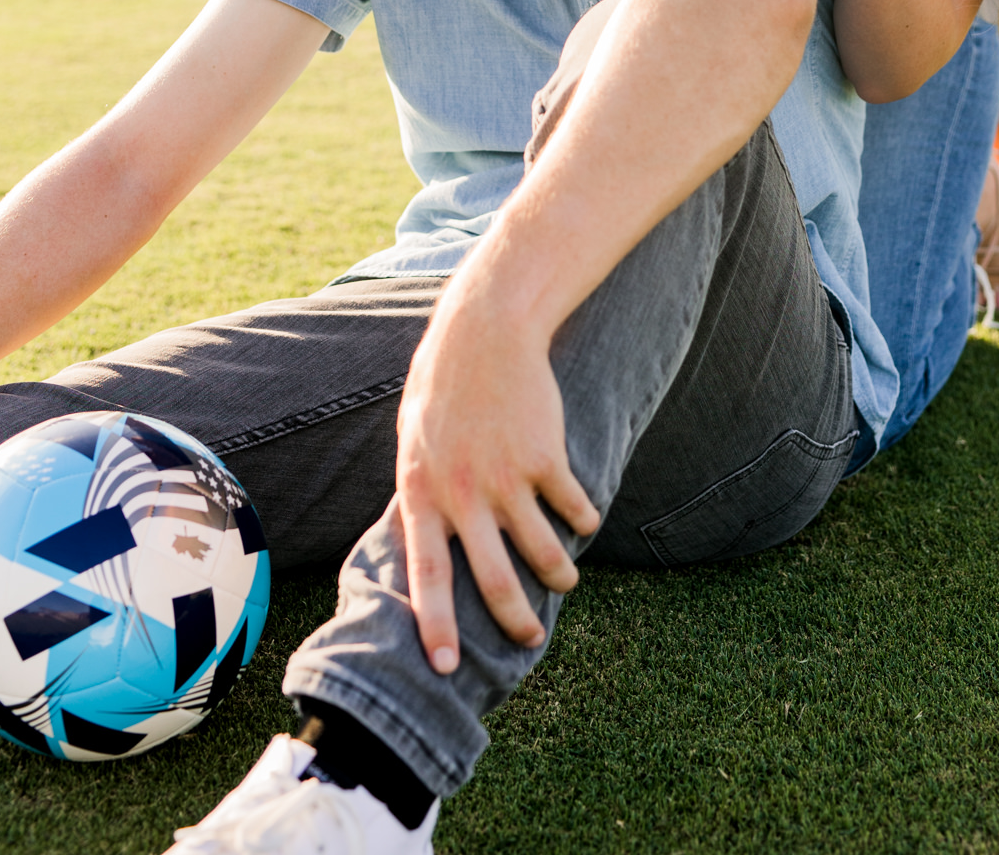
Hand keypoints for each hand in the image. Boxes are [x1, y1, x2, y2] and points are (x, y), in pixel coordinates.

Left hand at [395, 285, 599, 672]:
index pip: (427, 574)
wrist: (486, 330)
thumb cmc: (443, 382)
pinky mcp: (546, 456)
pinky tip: (585, 520)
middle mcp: (465, 493)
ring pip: (542, 551)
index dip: (436, 624)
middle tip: (529, 640)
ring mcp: (508, 476)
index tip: (446, 667)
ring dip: (558, 574)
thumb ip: (420, 490)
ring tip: (566, 581)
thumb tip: (416, 535)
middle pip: (493, 579)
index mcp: (423, 491)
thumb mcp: (413, 438)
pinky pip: (573, 507)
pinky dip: (583, 519)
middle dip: (515, 619)